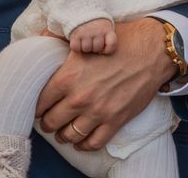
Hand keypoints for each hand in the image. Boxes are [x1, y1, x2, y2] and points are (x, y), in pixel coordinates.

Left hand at [35, 18, 176, 150]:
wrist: (150, 51)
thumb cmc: (118, 43)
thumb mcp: (85, 42)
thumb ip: (61, 49)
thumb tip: (42, 45)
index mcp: (67, 77)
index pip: (40, 102)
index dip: (37, 106)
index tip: (40, 107)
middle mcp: (79, 97)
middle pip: (51, 122)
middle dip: (48, 122)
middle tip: (50, 120)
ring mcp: (98, 111)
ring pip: (69, 136)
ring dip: (63, 135)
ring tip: (63, 131)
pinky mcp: (115, 120)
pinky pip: (93, 143)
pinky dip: (84, 145)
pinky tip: (81, 140)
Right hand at [69, 18, 116, 53]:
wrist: (83, 8)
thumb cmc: (96, 23)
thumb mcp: (106, 26)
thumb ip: (108, 37)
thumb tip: (103, 51)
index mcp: (107, 29)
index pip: (112, 44)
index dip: (108, 49)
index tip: (104, 47)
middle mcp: (97, 31)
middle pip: (97, 48)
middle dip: (94, 47)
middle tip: (92, 40)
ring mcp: (86, 32)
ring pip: (86, 49)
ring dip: (85, 47)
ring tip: (85, 40)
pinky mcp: (75, 34)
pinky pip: (75, 48)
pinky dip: (76, 47)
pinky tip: (78, 41)